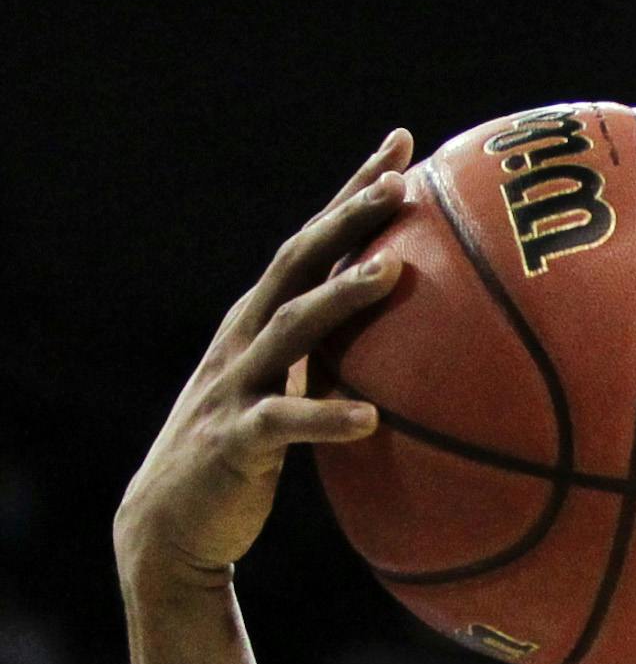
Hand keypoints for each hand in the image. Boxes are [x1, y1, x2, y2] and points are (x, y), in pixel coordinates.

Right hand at [113, 133, 412, 596]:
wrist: (174, 518)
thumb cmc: (252, 450)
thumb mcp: (298, 391)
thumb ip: (347, 360)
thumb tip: (433, 346)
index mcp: (265, 318)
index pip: (315, 239)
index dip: (354, 190)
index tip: (403, 144)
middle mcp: (246, 336)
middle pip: (298, 261)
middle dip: (347, 217)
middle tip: (400, 183)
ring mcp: (237, 383)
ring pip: (291, 327)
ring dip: (341, 297)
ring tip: (394, 273)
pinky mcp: (235, 439)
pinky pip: (283, 423)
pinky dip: (325, 418)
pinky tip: (370, 419)